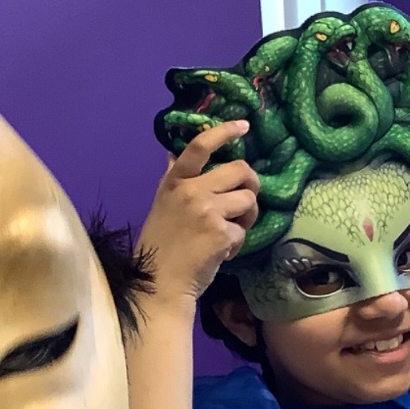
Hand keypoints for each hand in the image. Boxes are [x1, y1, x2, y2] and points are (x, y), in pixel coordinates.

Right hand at [137, 121, 259, 304]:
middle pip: (240, 170)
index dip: (224, 131)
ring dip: (246, 216)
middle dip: (250, 184)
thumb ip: (175, 178)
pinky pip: (244, 230)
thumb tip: (172, 153)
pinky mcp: (221, 233)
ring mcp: (207, 211)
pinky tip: (220, 252)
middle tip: (244, 200)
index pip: (200, 146)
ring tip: (228, 232)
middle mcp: (191, 190)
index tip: (243, 125)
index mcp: (175, 181)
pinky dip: (236, 243)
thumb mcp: (163, 204)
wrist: (159, 282)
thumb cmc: (161, 244)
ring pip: (249, 199)